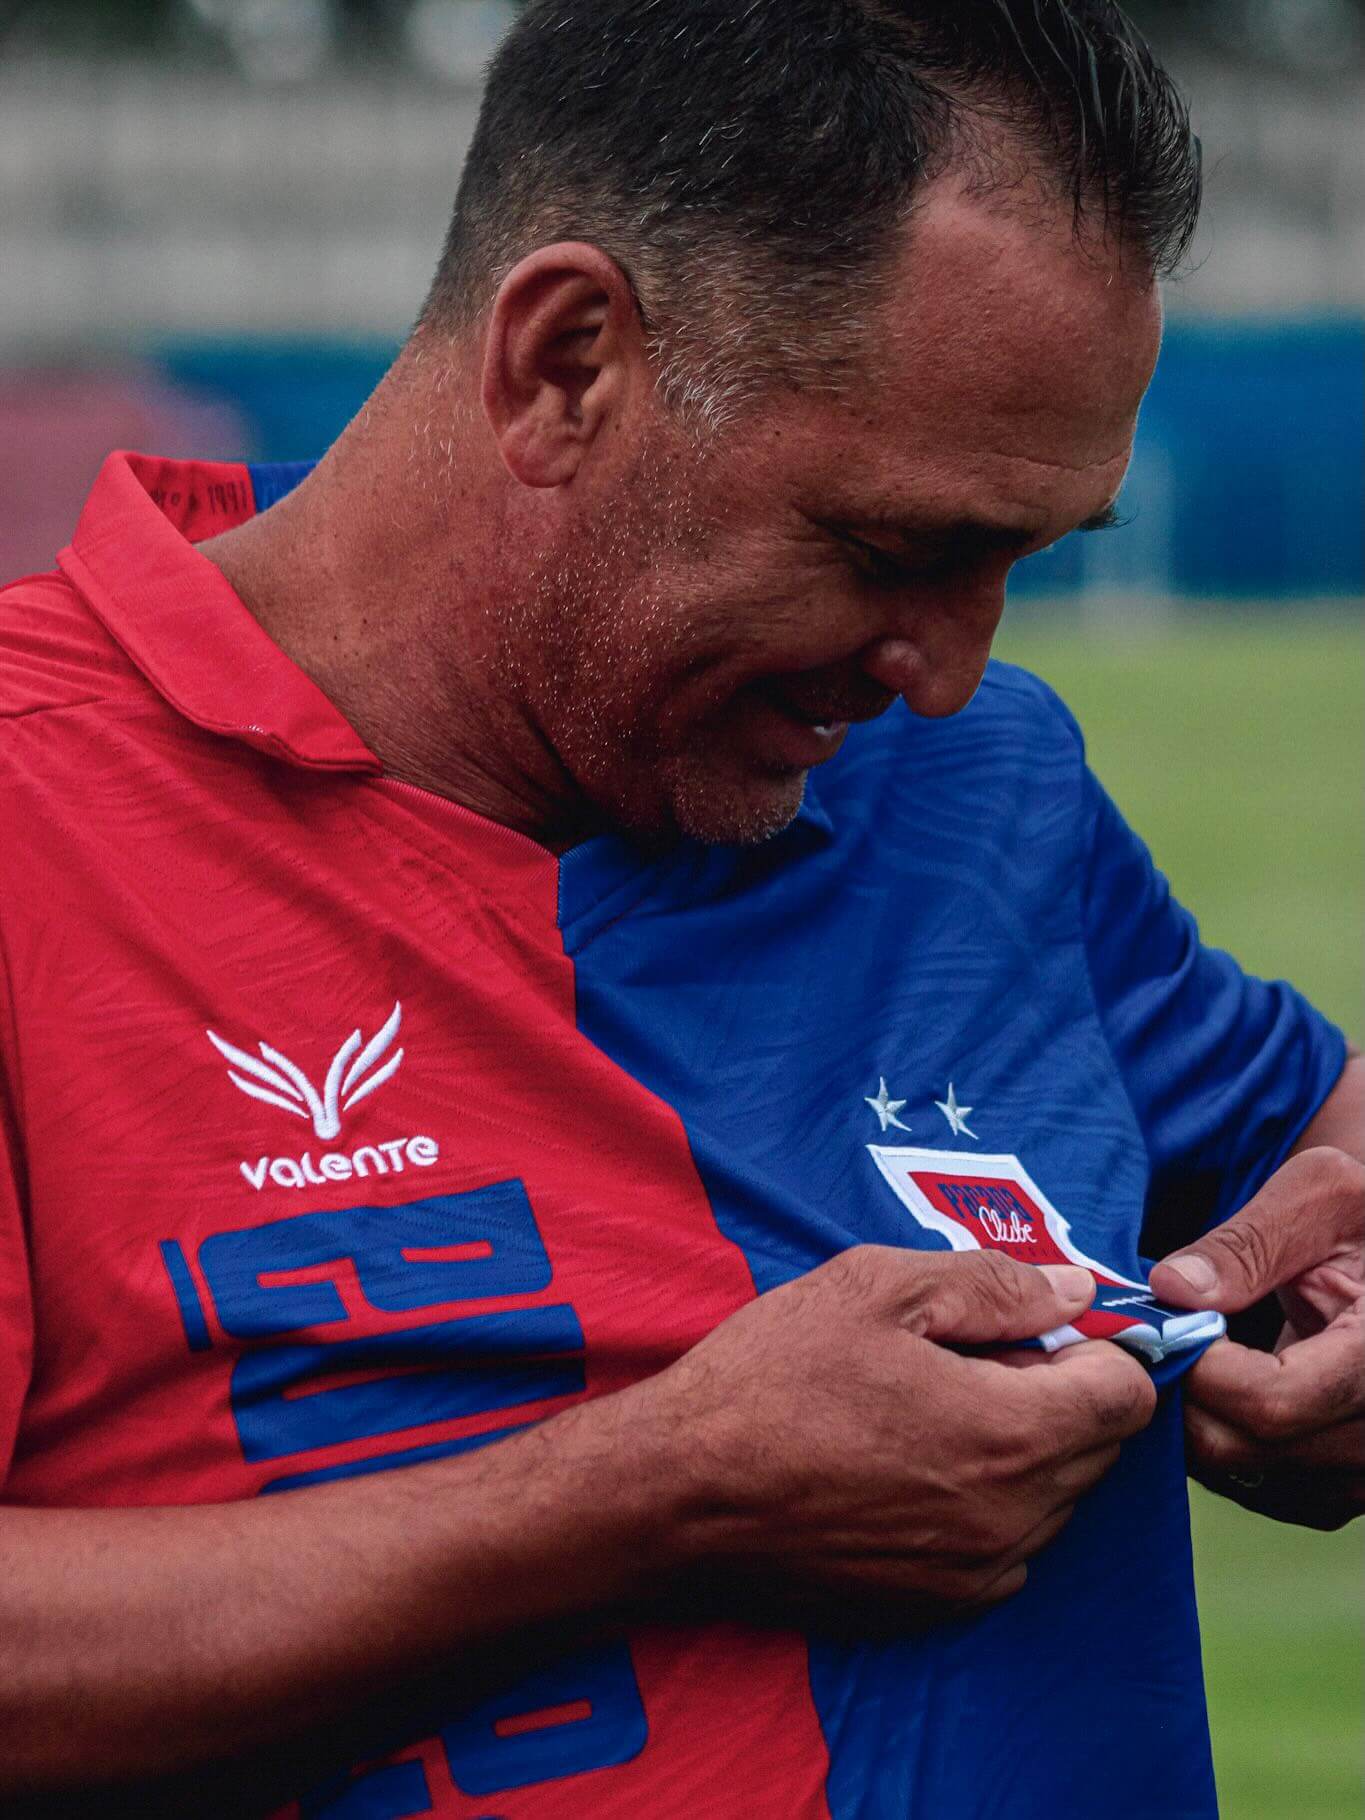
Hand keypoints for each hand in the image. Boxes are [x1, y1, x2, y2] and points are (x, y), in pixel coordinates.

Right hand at [645, 1245, 1156, 1629]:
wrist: (677, 1496)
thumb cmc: (769, 1379)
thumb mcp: (875, 1289)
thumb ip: (993, 1285)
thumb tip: (1076, 1290)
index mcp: (1009, 1436)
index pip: (1127, 1395)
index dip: (1090, 1346)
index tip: (1030, 1326)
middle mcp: (1011, 1520)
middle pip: (1097, 1451)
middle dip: (1054, 1394)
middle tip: (962, 1359)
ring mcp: (975, 1575)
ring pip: (1052, 1500)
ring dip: (1019, 1451)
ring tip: (923, 1411)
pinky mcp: (935, 1607)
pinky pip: (1003, 1546)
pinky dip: (982, 1503)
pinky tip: (903, 1467)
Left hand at [1149, 1147, 1364, 1530]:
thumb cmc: (1363, 1212)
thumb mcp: (1319, 1194)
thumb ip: (1247, 1245)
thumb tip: (1171, 1290)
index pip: (1274, 1401)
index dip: (1199, 1368)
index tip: (1160, 1323)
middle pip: (1250, 1446)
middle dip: (1183, 1392)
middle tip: (1151, 1339)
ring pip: (1248, 1476)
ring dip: (1196, 1421)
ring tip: (1184, 1355)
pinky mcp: (1348, 1485)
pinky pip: (1264, 1490)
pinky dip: (1222, 1443)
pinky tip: (1211, 1388)